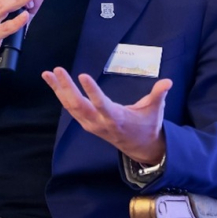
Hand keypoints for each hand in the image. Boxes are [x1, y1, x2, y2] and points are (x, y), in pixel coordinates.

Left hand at [42, 67, 171, 164]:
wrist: (140, 147)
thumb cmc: (148, 125)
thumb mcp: (155, 110)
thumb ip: (159, 95)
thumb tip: (168, 81)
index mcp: (116, 118)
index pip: (101, 104)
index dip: (92, 91)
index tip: (82, 75)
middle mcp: (100, 123)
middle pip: (78, 106)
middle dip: (66, 88)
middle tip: (58, 70)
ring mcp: (90, 124)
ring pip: (70, 107)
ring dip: (58, 90)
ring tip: (47, 74)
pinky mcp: (86, 123)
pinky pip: (70, 109)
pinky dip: (61, 95)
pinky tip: (54, 83)